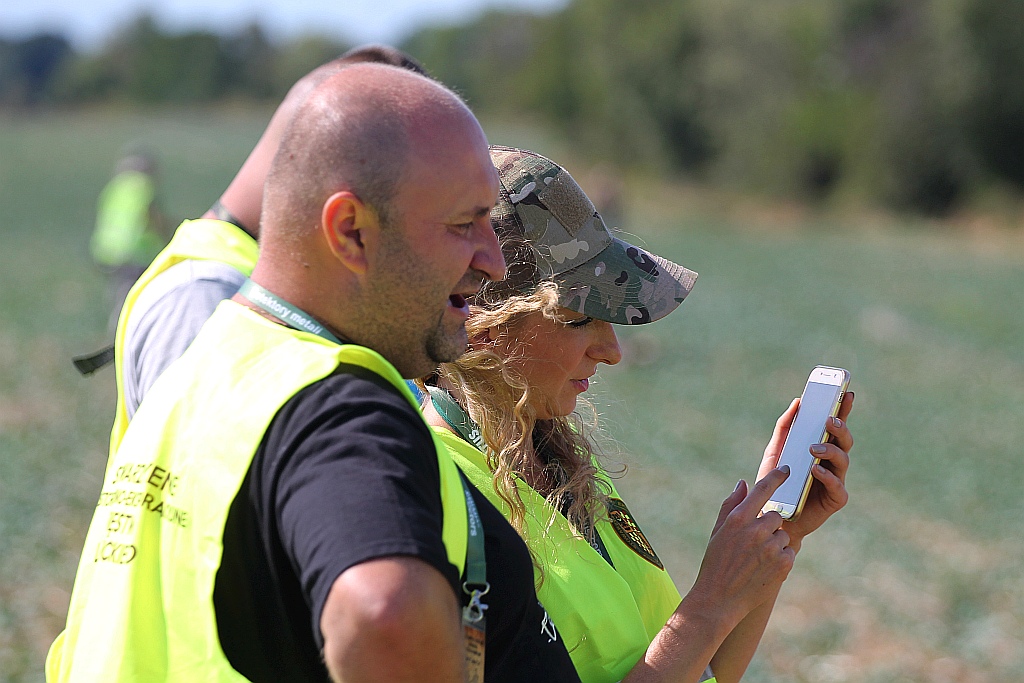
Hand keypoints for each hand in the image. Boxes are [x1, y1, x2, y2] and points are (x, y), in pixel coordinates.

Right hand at [685, 468, 796, 630]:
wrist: (718, 600)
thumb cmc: (715, 563)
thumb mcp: (718, 531)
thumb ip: (731, 505)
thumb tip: (743, 483)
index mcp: (738, 518)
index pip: (763, 489)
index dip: (777, 477)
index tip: (786, 470)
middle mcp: (756, 530)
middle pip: (776, 516)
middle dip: (769, 526)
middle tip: (754, 544)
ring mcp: (770, 548)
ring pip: (783, 535)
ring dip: (775, 544)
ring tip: (756, 560)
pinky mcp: (783, 564)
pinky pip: (789, 552)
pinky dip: (781, 559)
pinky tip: (764, 569)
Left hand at [757, 392, 854, 544]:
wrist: (772, 515)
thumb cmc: (777, 482)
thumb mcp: (775, 450)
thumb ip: (785, 427)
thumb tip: (797, 402)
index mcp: (821, 447)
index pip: (835, 425)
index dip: (844, 409)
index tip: (847, 392)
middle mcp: (831, 461)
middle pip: (844, 440)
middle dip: (840, 427)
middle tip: (829, 420)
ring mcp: (835, 479)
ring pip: (843, 459)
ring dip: (830, 450)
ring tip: (813, 447)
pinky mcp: (835, 499)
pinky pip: (837, 486)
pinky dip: (827, 476)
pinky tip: (815, 470)